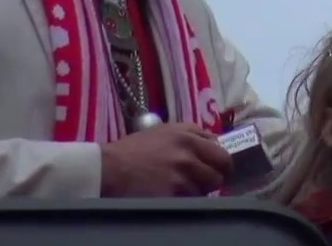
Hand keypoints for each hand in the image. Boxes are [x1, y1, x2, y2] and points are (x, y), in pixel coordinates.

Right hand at [100, 122, 233, 196]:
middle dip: (216, 175)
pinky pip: (193, 199)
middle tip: (206, 182)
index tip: (214, 166)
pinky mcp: (176, 189)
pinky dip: (186, 200)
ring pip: (209, 185)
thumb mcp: (162, 133)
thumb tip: (210, 147)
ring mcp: (183, 170)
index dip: (218, 159)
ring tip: (182, 189)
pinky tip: (172, 195)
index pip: (219, 145)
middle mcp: (189, 148)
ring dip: (199, 189)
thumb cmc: (131, 150)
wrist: (109, 168)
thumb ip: (188, 137)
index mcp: (186, 132)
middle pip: (222, 165)